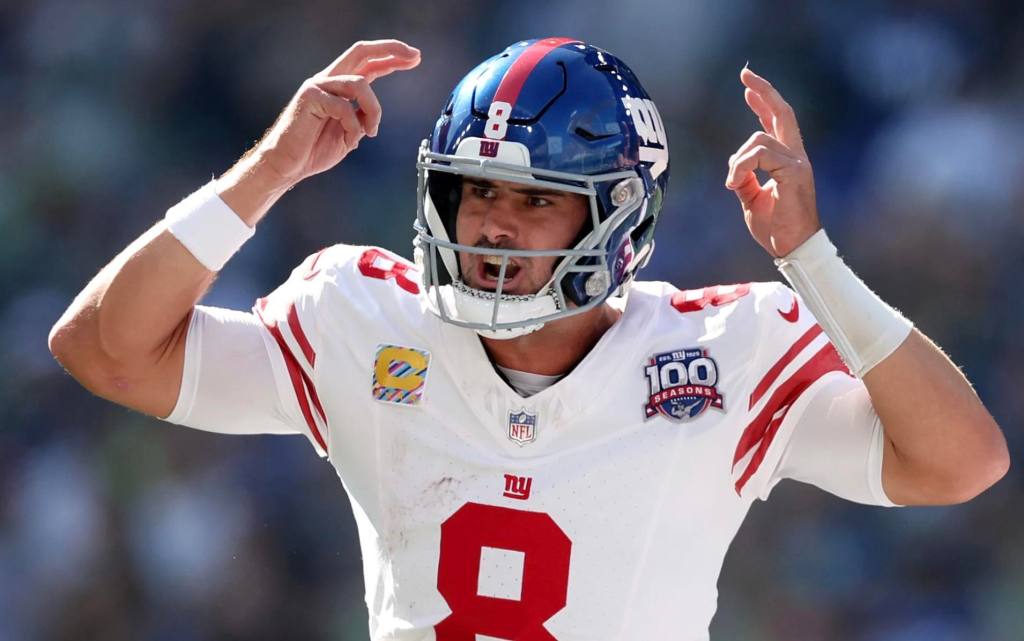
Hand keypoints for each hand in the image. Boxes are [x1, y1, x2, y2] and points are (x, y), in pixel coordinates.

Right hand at [253, 39, 420, 187]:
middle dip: (390, 50)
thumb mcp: (349, 133)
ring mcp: (318, 86)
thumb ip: (361, 118)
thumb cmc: (313, 150)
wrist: (287, 165)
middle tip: (414, 56)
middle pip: (361, 52)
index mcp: (339, 87)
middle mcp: (328, 80)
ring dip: (373, 110)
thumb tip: (372, 115)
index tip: (414, 58)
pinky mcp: (310, 97)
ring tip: (371, 131)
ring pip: (360, 84)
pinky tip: (349, 140)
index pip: (367, 63)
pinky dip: (353, 127)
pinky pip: (344, 107)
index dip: (391, 57)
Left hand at [725, 67, 819, 257]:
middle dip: (763, 91)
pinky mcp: (794, 173)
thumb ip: (745, 178)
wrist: (792, 249)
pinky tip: (735, 183)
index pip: (777, 123)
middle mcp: (796, 156)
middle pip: (782, 113)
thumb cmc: (775, 228)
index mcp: (787, 161)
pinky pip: (760, 156)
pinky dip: (742, 167)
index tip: (748, 88)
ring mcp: (798, 163)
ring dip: (738, 160)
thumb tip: (735, 163)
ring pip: (759, 139)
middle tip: (745, 75)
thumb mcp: (751, 199)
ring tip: (733, 183)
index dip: (764, 103)